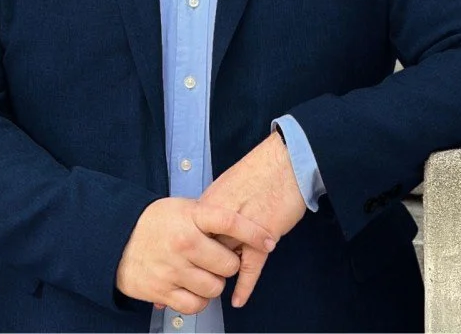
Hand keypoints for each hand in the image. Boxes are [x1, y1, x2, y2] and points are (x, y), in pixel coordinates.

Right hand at [116, 197, 276, 314]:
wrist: (116, 238)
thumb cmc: (154, 222)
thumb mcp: (182, 207)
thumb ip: (209, 217)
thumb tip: (242, 228)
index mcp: (190, 216)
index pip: (231, 222)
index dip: (254, 233)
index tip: (269, 240)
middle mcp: (183, 242)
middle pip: (228, 263)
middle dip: (229, 263)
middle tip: (220, 258)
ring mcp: (173, 269)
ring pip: (215, 288)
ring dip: (215, 283)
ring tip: (205, 272)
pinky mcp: (163, 291)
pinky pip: (196, 305)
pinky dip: (200, 300)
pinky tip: (195, 288)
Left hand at [201, 132, 306, 306]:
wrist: (285, 160)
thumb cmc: (260, 169)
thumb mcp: (229, 184)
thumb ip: (215, 206)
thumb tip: (203, 222)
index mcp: (209, 203)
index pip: (190, 234)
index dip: (185, 251)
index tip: (175, 264)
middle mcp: (220, 218)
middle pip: (203, 250)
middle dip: (197, 266)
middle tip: (188, 282)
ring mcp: (240, 229)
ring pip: (224, 260)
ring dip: (219, 275)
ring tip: (209, 291)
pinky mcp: (262, 238)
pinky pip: (250, 268)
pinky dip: (244, 286)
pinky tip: (237, 300)